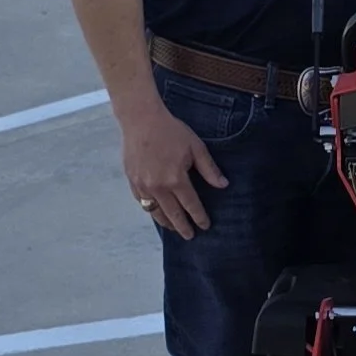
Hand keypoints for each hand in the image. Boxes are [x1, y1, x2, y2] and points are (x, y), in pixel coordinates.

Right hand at [120, 100, 227, 237]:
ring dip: (166, 223)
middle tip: (190, 236)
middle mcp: (158, 187)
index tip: (205, 225)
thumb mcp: (195, 147)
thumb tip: (223, 185)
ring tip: (174, 228)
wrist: (141, 119)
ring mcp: (143, 186)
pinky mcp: (132, 181)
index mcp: (176, 180)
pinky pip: (142, 203)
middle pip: (173, 214)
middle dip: (183, 227)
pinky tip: (157, 212)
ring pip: (155, 212)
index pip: (191, 205)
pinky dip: (151, 210)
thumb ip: (209, 169)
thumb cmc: (170, 131)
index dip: (199, 217)